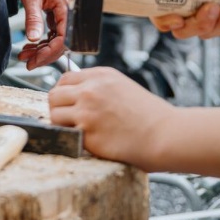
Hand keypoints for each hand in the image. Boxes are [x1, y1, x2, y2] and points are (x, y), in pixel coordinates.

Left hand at [16, 0, 69, 68]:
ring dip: (41, 49)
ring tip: (25, 54)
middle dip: (43, 54)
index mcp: (66, 8)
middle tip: (27, 62)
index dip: (50, 52)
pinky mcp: (56, 14)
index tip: (35, 60)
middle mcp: (67, 13)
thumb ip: (33, 17)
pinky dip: (42, 40)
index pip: (64, 39)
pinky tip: (31, 45)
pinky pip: (52, 32)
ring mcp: (62, 14)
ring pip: (55, 39)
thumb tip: (33, 38)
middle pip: (60, 43)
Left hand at [48, 67, 174, 166]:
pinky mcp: (87, 135)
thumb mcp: (123, 87)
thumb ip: (98, 87)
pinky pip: (66, 135)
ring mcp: (87, 112)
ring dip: (62, 125)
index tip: (68, 103)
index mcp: (100, 76)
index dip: (64, 92)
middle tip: (70, 120)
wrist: (166, 135)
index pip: (64, 78)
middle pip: (54, 95)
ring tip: (78, 132)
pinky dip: (72, 140)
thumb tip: (76, 94)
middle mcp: (90, 90)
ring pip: (54, 115)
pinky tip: (87, 143)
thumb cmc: (150, 116)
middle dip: (58, 108)